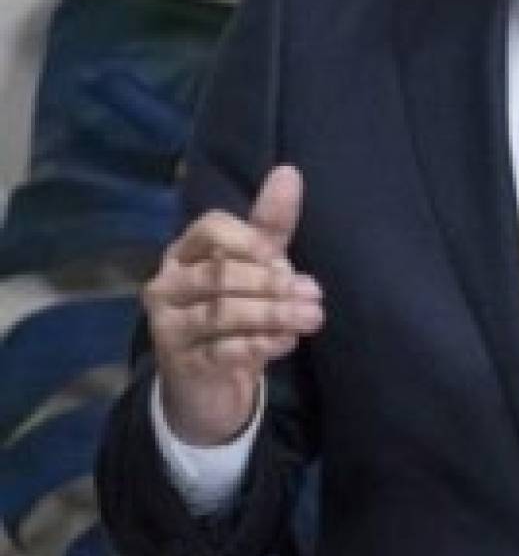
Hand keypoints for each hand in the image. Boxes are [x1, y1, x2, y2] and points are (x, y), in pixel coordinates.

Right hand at [143, 165, 323, 445]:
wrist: (208, 384)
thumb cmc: (234, 313)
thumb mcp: (255, 267)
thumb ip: (269, 225)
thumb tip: (289, 172)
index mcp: (185, 253)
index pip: (211, 228)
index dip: (249, 240)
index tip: (282, 256)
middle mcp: (167, 286)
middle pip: (220, 274)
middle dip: (272, 283)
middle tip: (314, 292)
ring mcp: (169, 327)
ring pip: (222, 313)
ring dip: (274, 314)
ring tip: (312, 317)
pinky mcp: (182, 365)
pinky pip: (223, 351)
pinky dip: (260, 345)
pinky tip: (288, 342)